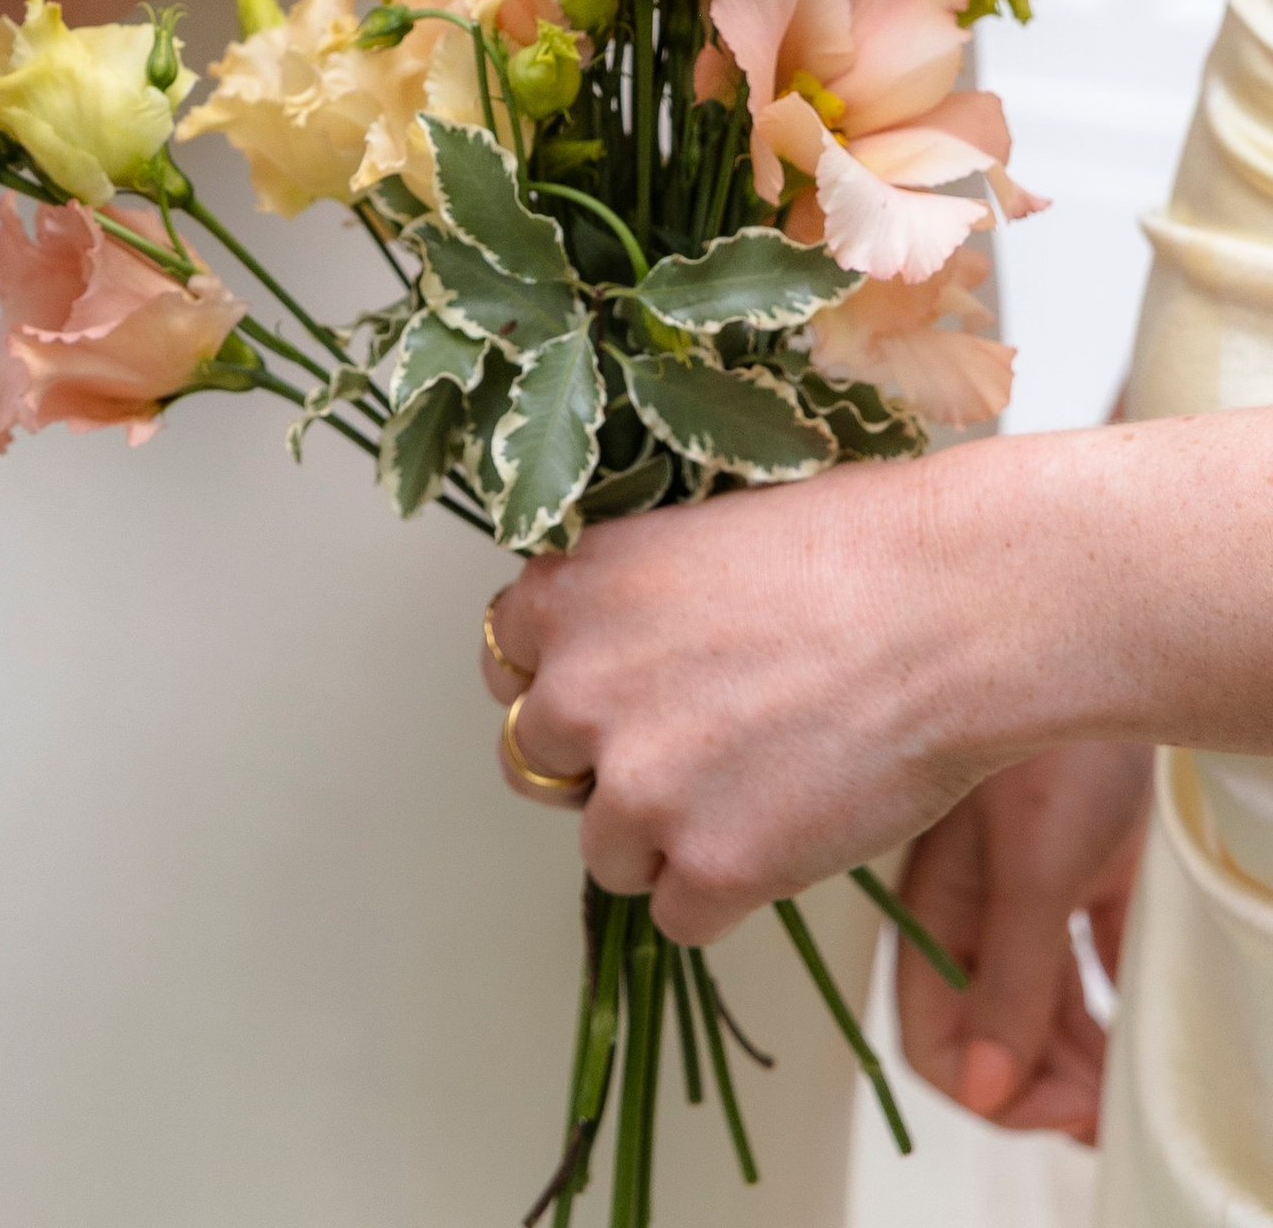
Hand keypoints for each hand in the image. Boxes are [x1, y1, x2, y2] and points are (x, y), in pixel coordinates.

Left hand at [485, 454, 1002, 940]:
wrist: (949, 608)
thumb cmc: (850, 550)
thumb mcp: (694, 537)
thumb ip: (626, 603)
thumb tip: (610, 655)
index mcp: (569, 594)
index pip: (506, 665)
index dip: (561, 685)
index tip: (611, 697)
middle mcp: (578, 689)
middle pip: (534, 762)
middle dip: (599, 765)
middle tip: (686, 750)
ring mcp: (639, 785)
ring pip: (605, 851)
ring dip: (663, 838)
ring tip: (754, 786)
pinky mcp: (709, 866)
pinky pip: (677, 917)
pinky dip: (724, 894)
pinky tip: (784, 834)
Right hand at [892, 746, 1147, 1141]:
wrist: (1104, 628)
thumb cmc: (1052, 724)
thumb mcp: (1033, 866)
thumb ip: (1005, 978)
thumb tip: (980, 1087)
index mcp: (936, 901)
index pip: (932, 1035)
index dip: (987, 1088)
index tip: (1052, 1106)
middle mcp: (972, 899)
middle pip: (990, 1028)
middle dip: (1040, 1082)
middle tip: (1103, 1104)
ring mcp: (1025, 880)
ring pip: (1038, 1001)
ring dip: (1076, 1054)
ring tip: (1124, 1081)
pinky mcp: (1082, 862)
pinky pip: (1085, 958)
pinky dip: (1105, 1004)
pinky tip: (1132, 1019)